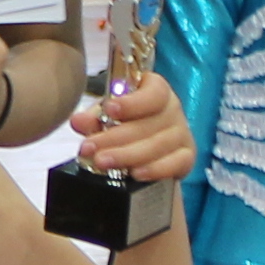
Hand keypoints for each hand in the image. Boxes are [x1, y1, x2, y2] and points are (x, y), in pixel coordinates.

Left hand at [70, 69, 193, 189]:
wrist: (147, 152)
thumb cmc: (126, 125)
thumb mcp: (107, 117)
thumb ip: (94, 117)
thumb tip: (78, 122)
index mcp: (156, 90)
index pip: (153, 92)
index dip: (132, 102)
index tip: (110, 109)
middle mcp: (173, 110)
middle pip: (148, 123)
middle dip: (115, 137)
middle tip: (90, 148)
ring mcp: (182, 134)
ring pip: (157, 145)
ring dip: (127, 155)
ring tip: (102, 162)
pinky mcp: (187, 157)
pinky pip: (174, 164)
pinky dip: (154, 170)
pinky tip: (135, 174)